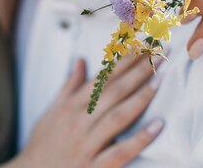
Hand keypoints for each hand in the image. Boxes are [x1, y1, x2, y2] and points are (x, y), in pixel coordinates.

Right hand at [8, 57, 162, 167]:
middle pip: (113, 92)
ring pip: (118, 117)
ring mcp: (87, 144)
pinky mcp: (94, 167)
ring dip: (141, 97)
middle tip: (158, 54)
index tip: (142, 46)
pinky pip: (120, 152)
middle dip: (138, 71)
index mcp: (70, 106)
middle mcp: (78, 122)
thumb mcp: (52, 111)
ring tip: (160, 80)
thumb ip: (70, 86)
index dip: (123, 61)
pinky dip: (139, 139)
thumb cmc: (42, 145)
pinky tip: (157, 126)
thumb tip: (81, 60)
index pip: (102, 78)